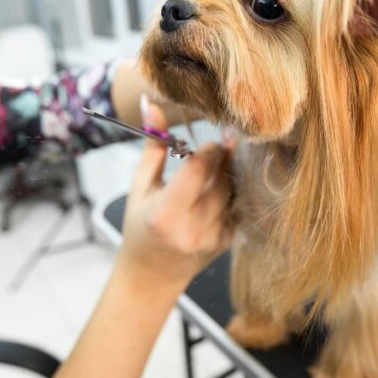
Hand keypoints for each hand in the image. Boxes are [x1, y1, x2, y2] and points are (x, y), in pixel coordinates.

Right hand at [117, 96, 234, 292]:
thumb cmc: (140, 226)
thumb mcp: (139, 186)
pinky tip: (222, 189)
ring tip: (221, 165)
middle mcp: (192, 227)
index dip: (211, 148)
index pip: (200, 168)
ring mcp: (213, 237)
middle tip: (224, 140)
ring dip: (231, 172)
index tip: (212, 140)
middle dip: (224, 156)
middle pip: (222, 177)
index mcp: (165, 213)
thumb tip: (150, 102)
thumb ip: (152, 145)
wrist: (152, 275)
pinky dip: (232, 191)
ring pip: (234, 190)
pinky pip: (238, 205)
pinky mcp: (227, 241)